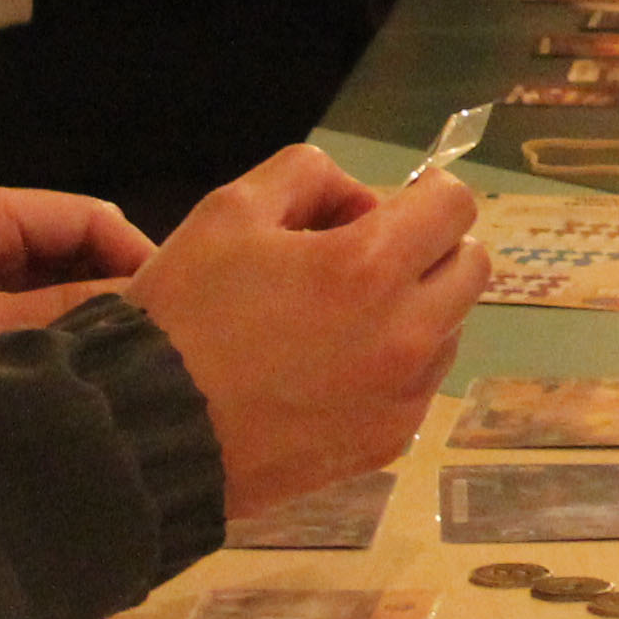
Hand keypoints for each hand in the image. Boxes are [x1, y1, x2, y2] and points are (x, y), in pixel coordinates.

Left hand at [0, 182, 153, 414]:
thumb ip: (66, 315)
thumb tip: (151, 311)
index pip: (90, 216)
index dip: (137, 257)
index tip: (174, 309)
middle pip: (76, 246)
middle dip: (115, 289)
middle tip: (158, 340)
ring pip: (54, 279)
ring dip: (84, 314)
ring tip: (125, 357)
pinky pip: (25, 304)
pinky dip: (52, 329)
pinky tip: (78, 364)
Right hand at [124, 149, 484, 521]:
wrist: (147, 434)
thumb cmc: (183, 314)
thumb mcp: (230, 209)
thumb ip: (309, 176)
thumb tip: (360, 202)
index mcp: (371, 266)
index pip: (456, 205)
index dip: (426, 193)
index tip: (390, 207)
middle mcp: (407, 332)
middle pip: (471, 266)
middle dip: (431, 249)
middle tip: (367, 259)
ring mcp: (403, 395)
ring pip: (450, 328)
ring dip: (417, 309)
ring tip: (341, 320)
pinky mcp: (388, 443)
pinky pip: (420, 386)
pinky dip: (396, 366)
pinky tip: (332, 370)